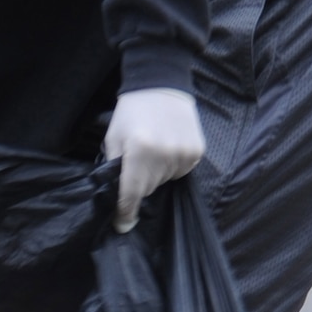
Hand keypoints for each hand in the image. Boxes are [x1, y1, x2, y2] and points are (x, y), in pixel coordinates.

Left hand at [102, 87, 205, 232]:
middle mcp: (165, 156)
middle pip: (147, 188)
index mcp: (140, 152)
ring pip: (164, 182)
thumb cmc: (131, 113)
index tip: (122, 226)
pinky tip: (168, 146)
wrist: (161, 85)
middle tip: (136, 159)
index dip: (125, 212)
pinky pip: (179, 173)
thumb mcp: (114, 138)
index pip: (131, 193)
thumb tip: (117, 197)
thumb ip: (114, 168)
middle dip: (138, 181)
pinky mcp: (197, 153)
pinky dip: (171, 165)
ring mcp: (184, 155)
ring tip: (153, 148)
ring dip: (156, 173)